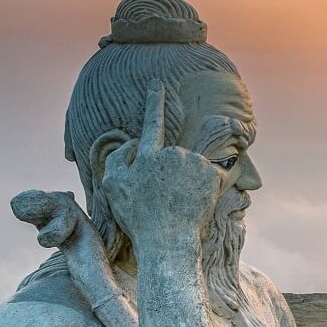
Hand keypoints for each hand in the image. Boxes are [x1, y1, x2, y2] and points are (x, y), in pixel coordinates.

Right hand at [98, 80, 223, 253]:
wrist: (168, 242)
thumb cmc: (138, 218)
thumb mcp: (112, 187)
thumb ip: (118, 158)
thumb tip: (134, 142)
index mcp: (148, 155)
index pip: (151, 122)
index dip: (154, 102)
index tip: (158, 84)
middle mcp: (173, 154)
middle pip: (171, 156)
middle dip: (170, 173)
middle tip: (162, 200)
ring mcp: (195, 164)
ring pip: (190, 167)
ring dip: (186, 181)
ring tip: (178, 204)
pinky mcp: (214, 176)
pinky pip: (209, 176)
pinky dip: (204, 187)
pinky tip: (194, 203)